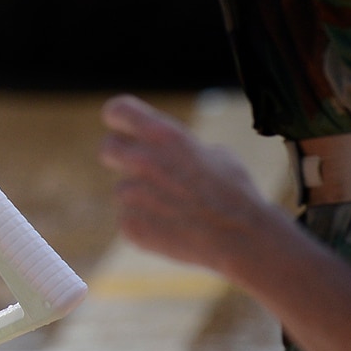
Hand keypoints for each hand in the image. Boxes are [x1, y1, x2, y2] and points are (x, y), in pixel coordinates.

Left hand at [98, 95, 282, 281]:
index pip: (118, 110)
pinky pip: (128, 219)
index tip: (120, 125)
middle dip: (120, 156)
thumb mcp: (214, 152)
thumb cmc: (235, 193)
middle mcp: (142, 160)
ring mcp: (133, 195)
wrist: (244, 239)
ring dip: (141, 197)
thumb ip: (178, 147)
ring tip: (175, 210)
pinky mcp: (131, 226)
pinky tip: (172, 229)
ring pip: (123, 190)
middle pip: (107, 148)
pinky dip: (145, 224)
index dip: (118, 117)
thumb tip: (164, 149)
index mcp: (163, 135)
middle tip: (143, 169)